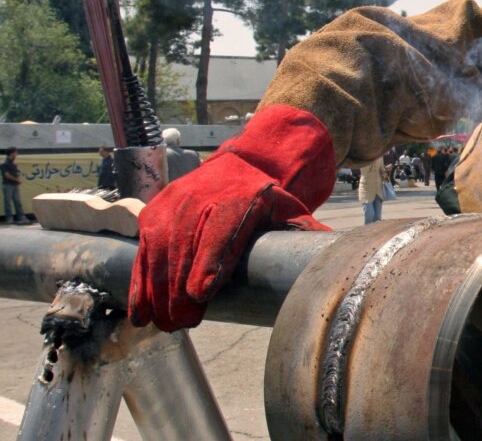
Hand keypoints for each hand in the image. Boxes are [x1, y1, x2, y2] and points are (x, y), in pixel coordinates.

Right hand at [129, 105, 335, 330]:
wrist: (240, 162)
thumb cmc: (267, 197)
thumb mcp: (290, 209)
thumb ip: (306, 235)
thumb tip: (336, 262)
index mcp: (238, 199)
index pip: (222, 230)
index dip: (210, 260)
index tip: (203, 291)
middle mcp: (200, 199)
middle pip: (186, 247)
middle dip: (181, 289)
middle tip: (185, 323)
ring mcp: (173, 205)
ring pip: (160, 252)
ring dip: (158, 292)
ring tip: (165, 325)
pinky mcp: (154, 213)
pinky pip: (143, 252)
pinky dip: (140, 283)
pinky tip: (141, 312)